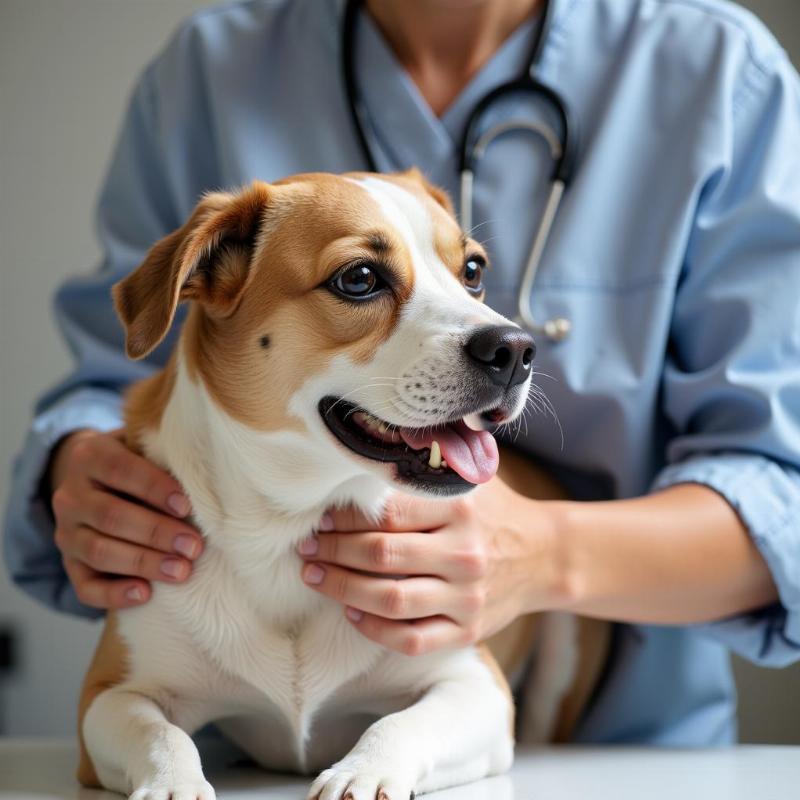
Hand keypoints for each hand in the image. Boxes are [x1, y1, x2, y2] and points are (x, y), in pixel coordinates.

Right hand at [49, 429, 202, 608]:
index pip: (119, 469)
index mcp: (90, 457)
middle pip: (111, 516)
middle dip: (156, 533)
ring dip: (143, 563)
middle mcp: (71, 496)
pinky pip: (86, 587)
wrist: (99, 483)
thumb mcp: (145, 450)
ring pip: (99, 552)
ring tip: (181, 571)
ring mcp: (67, 534)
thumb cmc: (139, 465)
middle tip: (193, 546)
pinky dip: (114, 594)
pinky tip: (145, 594)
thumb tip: (207, 478)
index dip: (154, 488)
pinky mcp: (71, 566)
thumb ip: (164, 457)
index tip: (186, 506)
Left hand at [298, 478, 563, 654]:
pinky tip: (352, 613)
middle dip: (333, 552)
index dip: (346, 518)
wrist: (544, 556)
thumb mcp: (470, 478)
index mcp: (461, 509)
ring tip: (315, 576)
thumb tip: (371, 442)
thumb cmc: (493, 511)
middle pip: (382, 556)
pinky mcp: (468, 631)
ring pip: (390, 601)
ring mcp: (467, 597)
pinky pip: (411, 639)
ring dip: (342, 590)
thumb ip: (430, 465)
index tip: (320, 517)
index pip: (389, 513)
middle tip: (306, 548)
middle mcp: (465, 553)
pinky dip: (374, 630)